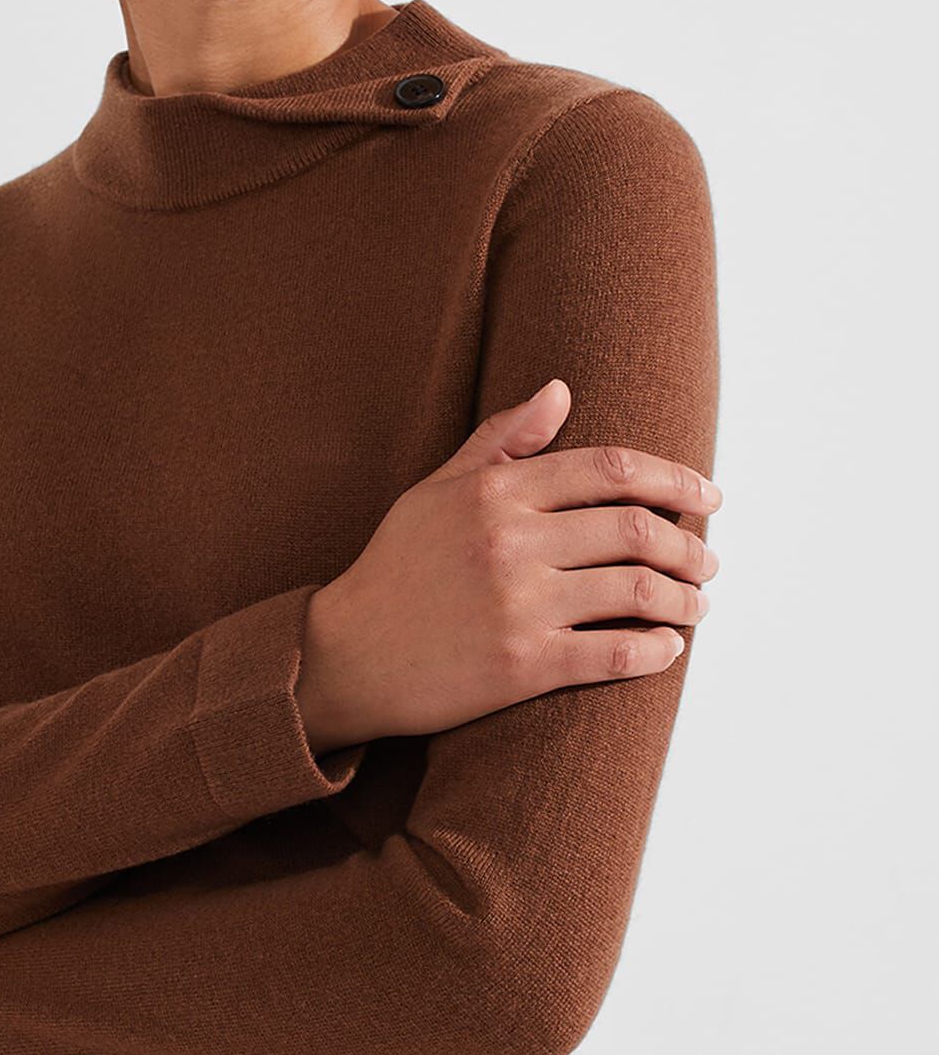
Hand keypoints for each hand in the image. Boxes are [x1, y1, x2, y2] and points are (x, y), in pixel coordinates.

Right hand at [300, 376, 721, 742]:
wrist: (344, 655)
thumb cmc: (395, 568)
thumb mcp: (438, 490)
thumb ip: (503, 439)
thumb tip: (561, 389)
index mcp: (496, 491)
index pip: (611, 470)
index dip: (675, 480)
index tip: (710, 496)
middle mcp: (511, 541)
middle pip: (637, 530)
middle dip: (691, 548)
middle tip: (709, 562)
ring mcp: (518, 604)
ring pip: (637, 592)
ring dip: (684, 600)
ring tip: (696, 606)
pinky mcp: (521, 665)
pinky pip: (613, 654)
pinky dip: (654, 650)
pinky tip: (667, 648)